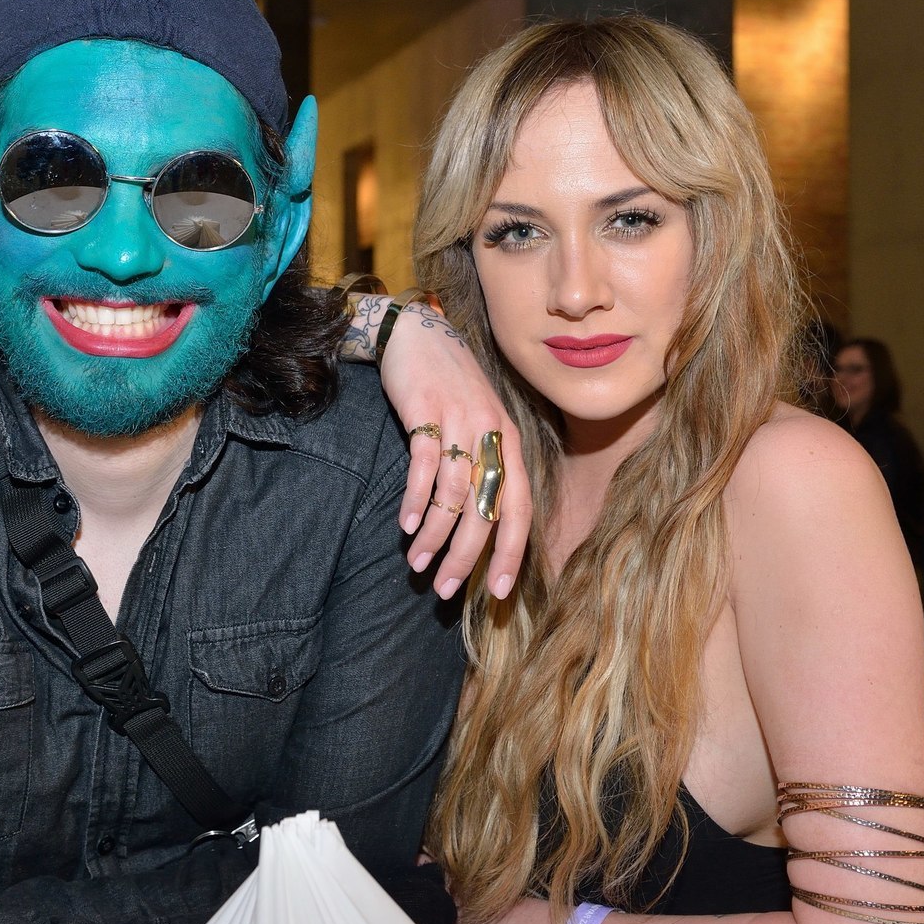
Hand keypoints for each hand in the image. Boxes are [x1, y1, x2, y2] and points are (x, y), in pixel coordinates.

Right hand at [377, 303, 530, 599]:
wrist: (416, 332)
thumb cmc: (449, 384)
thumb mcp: (479, 422)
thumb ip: (485, 465)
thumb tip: (481, 523)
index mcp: (511, 441)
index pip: (519, 507)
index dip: (510, 552)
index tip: (496, 591)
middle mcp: (492, 433)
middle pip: (486, 509)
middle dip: (467, 556)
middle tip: (446, 590)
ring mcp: (459, 421)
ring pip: (453, 494)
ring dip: (434, 535)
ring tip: (418, 564)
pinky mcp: (425, 412)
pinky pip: (423, 467)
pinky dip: (414, 500)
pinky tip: (404, 525)